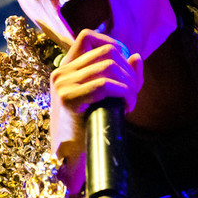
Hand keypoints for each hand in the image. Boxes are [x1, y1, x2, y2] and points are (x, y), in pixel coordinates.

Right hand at [49, 29, 143, 196]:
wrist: (69, 161)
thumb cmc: (88, 131)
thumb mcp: (106, 98)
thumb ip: (122, 77)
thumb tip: (136, 57)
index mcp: (66, 69)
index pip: (88, 36)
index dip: (114, 45)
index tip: (127, 67)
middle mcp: (61, 72)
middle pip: (107, 50)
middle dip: (129, 70)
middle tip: (132, 93)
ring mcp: (62, 84)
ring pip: (109, 66)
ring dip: (129, 84)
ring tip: (129, 102)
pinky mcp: (68, 98)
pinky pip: (105, 84)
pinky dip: (124, 93)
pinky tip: (126, 108)